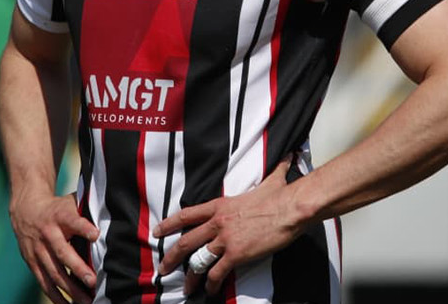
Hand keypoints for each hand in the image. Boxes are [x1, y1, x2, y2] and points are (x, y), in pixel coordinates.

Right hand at [8, 192, 98, 303]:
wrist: (26, 210)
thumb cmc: (58, 209)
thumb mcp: (70, 203)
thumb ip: (87, 212)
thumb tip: (113, 219)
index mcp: (60, 216)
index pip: (72, 221)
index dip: (84, 228)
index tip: (96, 235)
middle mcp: (48, 234)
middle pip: (62, 253)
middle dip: (78, 269)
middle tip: (93, 282)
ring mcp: (38, 250)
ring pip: (53, 272)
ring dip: (70, 289)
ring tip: (86, 301)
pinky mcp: (32, 263)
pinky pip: (44, 282)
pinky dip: (55, 296)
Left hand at [154, 158, 304, 295]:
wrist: (290, 208)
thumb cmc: (281, 195)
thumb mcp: (270, 181)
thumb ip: (273, 171)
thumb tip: (287, 157)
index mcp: (221, 205)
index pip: (187, 215)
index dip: (169, 224)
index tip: (157, 232)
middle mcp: (218, 223)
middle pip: (186, 241)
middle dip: (171, 257)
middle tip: (163, 268)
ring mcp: (225, 239)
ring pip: (198, 261)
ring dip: (190, 276)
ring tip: (185, 288)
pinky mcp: (236, 254)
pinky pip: (218, 273)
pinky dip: (212, 284)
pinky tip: (211, 290)